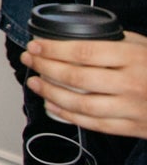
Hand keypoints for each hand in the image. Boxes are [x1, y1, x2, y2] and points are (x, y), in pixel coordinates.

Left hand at [22, 31, 146, 138]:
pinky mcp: (134, 127)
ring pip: (81, 105)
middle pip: (76, 77)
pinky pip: (94, 125)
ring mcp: (132, 108)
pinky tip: (53, 106)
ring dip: (52, 94)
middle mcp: (131, 83)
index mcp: (133, 57)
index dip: (53, 50)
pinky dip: (69, 116)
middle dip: (45, 68)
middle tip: (29, 60)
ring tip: (35, 83)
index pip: (83, 52)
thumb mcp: (141, 45)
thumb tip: (70, 37)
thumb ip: (111, 42)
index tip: (35, 45)